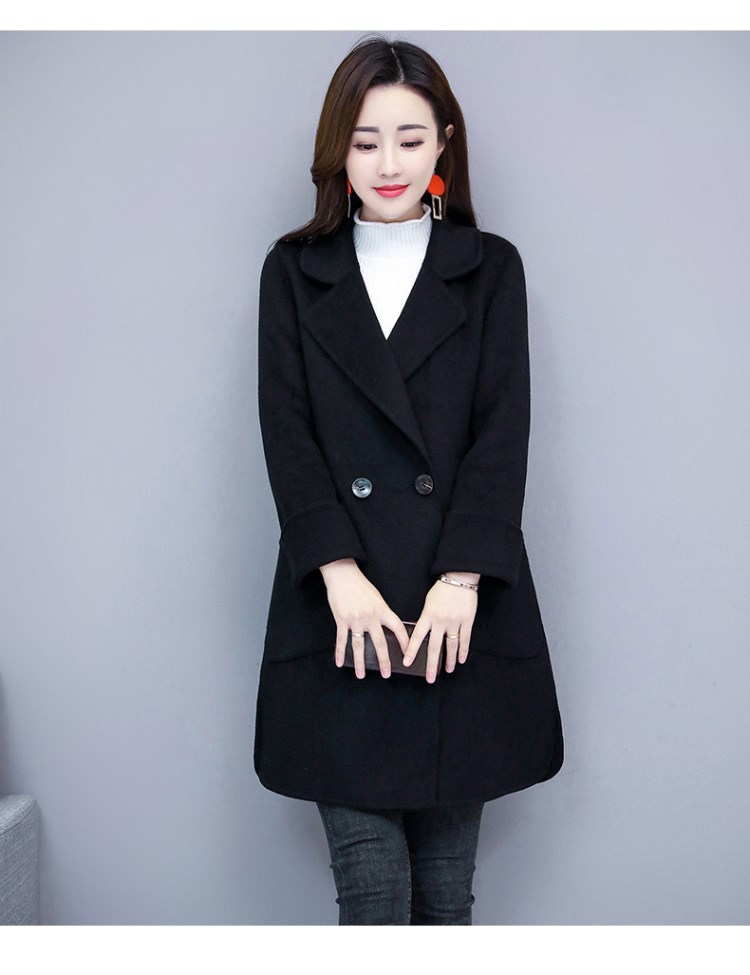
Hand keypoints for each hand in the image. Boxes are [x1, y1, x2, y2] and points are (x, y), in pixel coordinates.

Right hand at [319, 559, 409, 679]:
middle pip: (379, 642)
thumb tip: (386, 631)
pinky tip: (340, 662)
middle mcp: (370, 616)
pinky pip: (342, 640)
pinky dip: (340, 652)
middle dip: (384, 660)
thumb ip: (381, 613)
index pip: (398, 628)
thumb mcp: (376, 597)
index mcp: (382, 609)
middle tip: (387, 674)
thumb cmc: (360, 586)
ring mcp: (355, 619)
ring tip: (361, 675)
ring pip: (359, 645)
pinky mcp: (341, 619)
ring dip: (360, 662)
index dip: (405, 642)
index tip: (409, 655)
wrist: (342, 574)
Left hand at [402, 572, 478, 682]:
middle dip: (431, 664)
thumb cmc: (441, 589)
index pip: (417, 636)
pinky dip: (463, 651)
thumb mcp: (428, 602)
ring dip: (449, 660)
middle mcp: (440, 621)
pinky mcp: (467, 620)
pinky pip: (465, 639)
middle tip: (429, 678)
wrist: (459, 578)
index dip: (411, 650)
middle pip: (434, 647)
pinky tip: (461, 659)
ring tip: (448, 670)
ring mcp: (454, 621)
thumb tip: (422, 635)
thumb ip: (426, 618)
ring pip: (451, 646)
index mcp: (427, 615)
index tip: (406, 663)